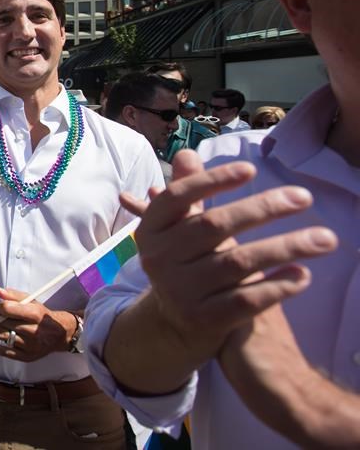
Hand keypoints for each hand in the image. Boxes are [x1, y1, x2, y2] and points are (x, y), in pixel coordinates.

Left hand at [0, 287, 75, 362]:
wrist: (60, 335)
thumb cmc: (42, 315)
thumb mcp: (32, 300)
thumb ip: (14, 295)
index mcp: (36, 315)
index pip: (12, 310)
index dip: (0, 307)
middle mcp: (32, 332)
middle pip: (2, 323)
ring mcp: (28, 346)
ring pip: (1, 336)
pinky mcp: (25, 357)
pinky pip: (3, 351)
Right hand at [122, 150, 336, 364]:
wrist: (176, 323)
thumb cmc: (187, 262)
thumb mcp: (180, 228)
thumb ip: (186, 191)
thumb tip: (187, 153)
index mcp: (151, 229)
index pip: (178, 197)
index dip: (213, 180)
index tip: (252, 169)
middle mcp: (159, 258)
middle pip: (214, 226)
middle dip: (262, 208)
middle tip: (304, 197)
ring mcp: (179, 290)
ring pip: (238, 262)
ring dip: (285, 247)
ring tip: (326, 238)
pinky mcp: (203, 319)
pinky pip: (246, 300)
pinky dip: (277, 287)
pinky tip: (303, 275)